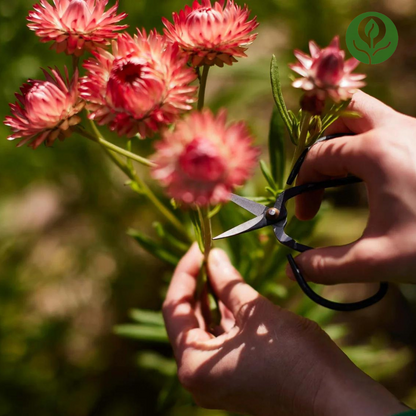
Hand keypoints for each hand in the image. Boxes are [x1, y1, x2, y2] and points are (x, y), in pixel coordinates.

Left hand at [163, 244, 406, 415]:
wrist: (335, 399)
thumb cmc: (296, 358)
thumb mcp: (257, 313)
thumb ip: (229, 283)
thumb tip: (213, 256)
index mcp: (194, 365)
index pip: (175, 308)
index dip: (185, 273)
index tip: (198, 246)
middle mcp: (197, 377)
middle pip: (187, 319)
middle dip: (198, 284)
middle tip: (209, 253)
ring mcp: (215, 379)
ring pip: (204, 327)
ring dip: (211, 297)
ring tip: (219, 266)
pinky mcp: (232, 376)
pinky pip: (219, 339)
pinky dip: (224, 314)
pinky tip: (230, 290)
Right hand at [289, 91, 415, 284]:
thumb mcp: (379, 259)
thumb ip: (330, 265)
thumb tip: (298, 267)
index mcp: (375, 151)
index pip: (318, 156)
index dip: (302, 185)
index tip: (304, 217)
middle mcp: (395, 129)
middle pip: (341, 109)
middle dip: (320, 139)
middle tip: (316, 172)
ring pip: (367, 115)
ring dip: (344, 138)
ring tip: (337, 173)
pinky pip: (388, 129)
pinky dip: (367, 144)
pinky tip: (371, 177)